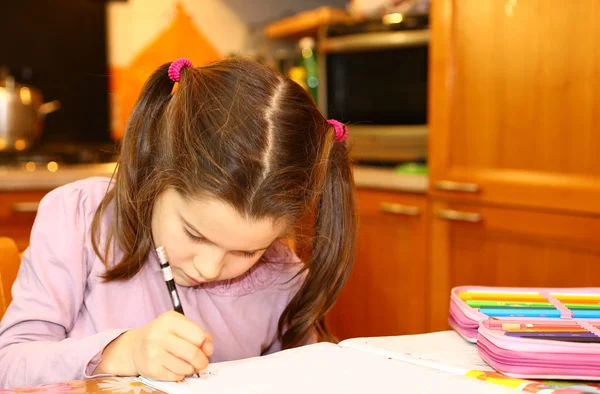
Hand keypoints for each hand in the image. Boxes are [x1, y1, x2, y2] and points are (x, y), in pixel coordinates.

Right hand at [96, 311, 212, 379]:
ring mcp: (153, 354)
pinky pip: (176, 376)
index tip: (206, 348)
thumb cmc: (163, 333)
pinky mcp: (151, 369)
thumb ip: (198, 333)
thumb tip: (208, 349)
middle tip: (202, 362)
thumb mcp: (179, 325)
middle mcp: (158, 336)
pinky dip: (181, 374)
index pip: (197, 336)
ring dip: (191, 368)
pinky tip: (176, 367)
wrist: (136, 346)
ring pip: (185, 367)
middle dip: (202, 360)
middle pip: (192, 353)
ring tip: (188, 364)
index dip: (205, 344)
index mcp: (168, 320)